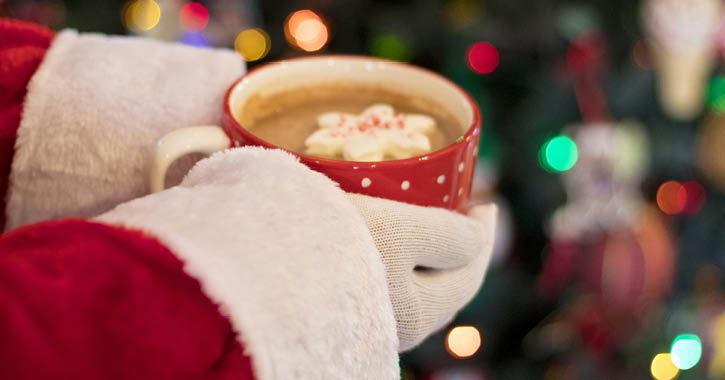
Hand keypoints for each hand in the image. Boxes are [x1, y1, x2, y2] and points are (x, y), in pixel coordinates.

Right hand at [349, 194, 495, 350]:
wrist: (260, 261)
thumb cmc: (336, 244)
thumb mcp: (398, 230)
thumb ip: (447, 236)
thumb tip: (480, 237)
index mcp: (417, 315)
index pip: (468, 278)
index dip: (482, 237)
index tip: (484, 204)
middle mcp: (395, 330)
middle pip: (444, 288)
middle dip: (458, 250)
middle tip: (461, 213)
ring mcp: (370, 322)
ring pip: (415, 289)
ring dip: (429, 257)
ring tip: (427, 225)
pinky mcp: (345, 307)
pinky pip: (388, 287)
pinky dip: (402, 263)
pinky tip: (387, 244)